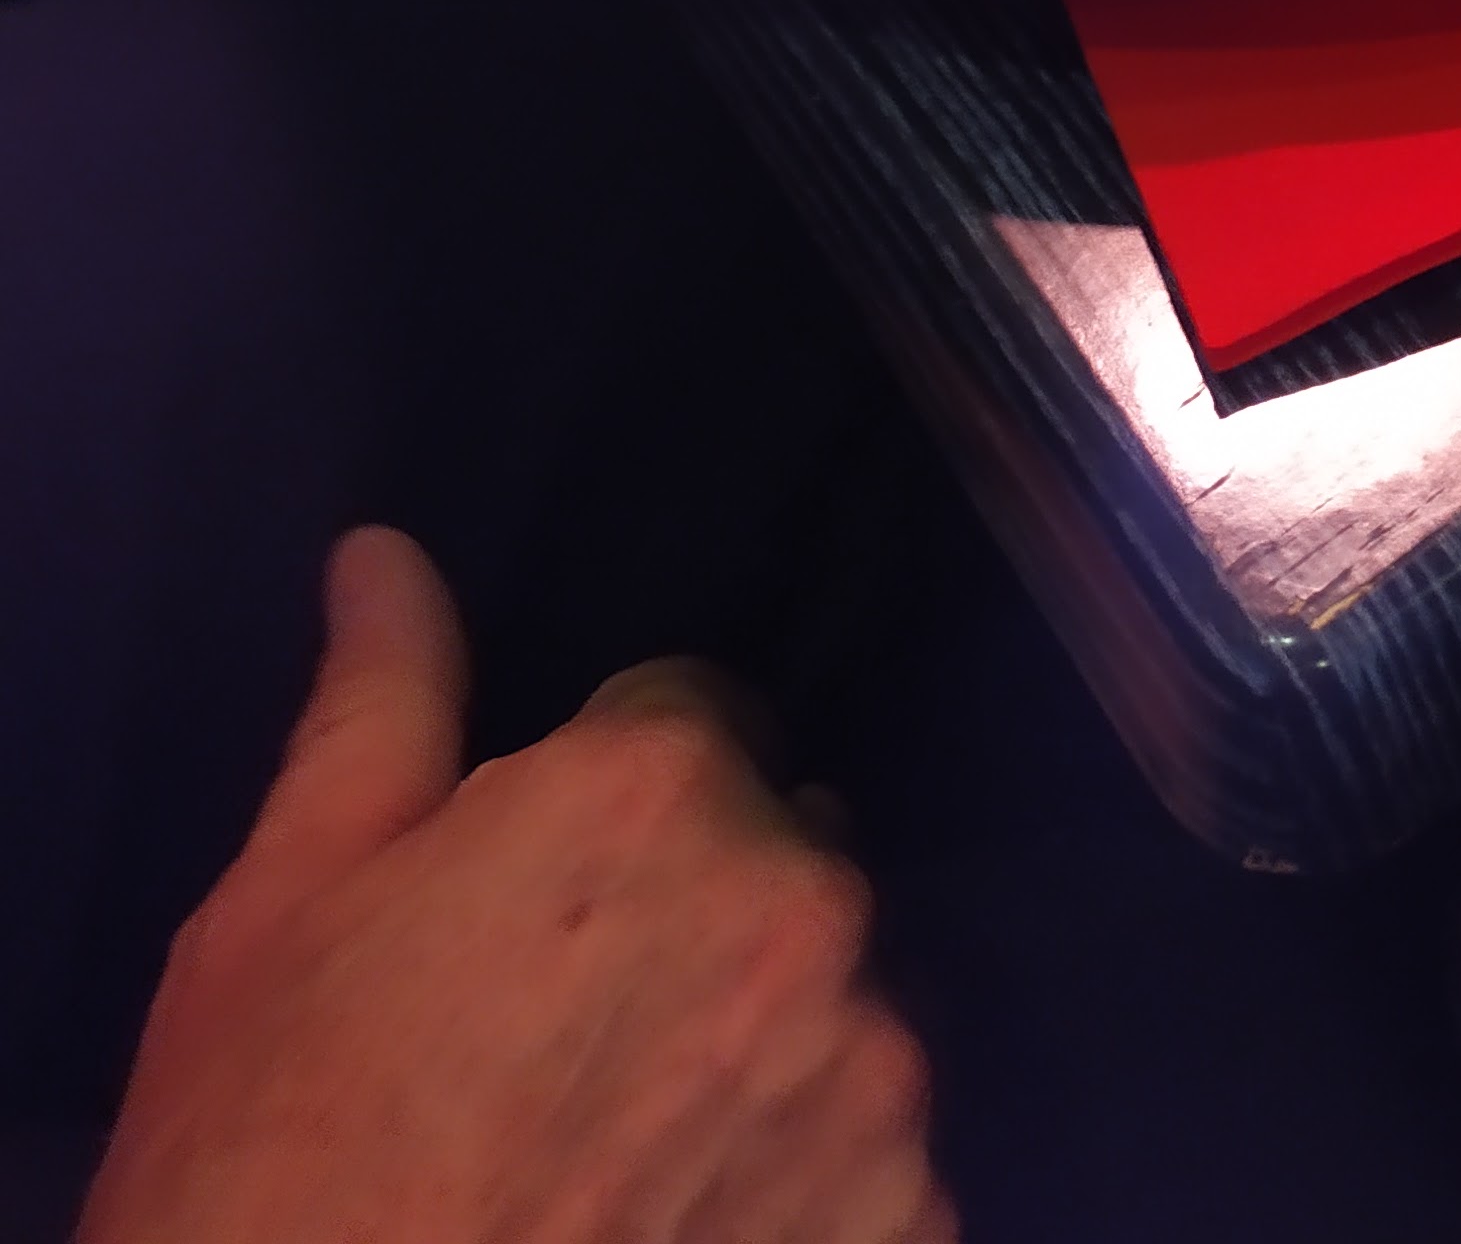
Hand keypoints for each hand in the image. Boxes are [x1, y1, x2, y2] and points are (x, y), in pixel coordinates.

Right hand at [78, 530, 951, 1243]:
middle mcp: (803, 906)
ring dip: (760, 1044)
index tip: (533, 903)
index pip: (690, 718)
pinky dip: (801, 1182)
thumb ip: (380, 708)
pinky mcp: (912, 1223)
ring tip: (619, 1144)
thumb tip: (388, 557)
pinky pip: (871, 1157)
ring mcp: (872, 1079)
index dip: (604, 805)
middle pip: (778, 854)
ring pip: (833, 1004)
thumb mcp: (284, 910)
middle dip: (696, 907)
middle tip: (562, 1030)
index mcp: (661, 790)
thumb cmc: (274, 1157)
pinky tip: (685, 1223)